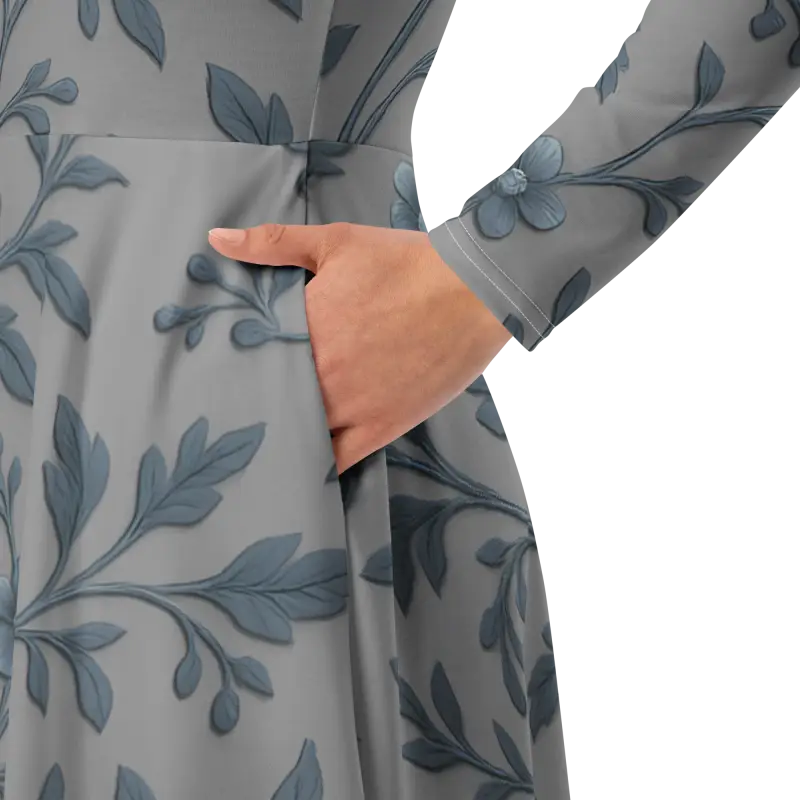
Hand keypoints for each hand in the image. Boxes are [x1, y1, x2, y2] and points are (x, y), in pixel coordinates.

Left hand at [208, 222, 510, 473]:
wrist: (473, 292)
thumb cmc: (407, 264)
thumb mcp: (336, 242)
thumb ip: (273, 243)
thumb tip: (216, 240)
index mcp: (302, 329)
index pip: (248, 360)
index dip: (234, 369)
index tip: (221, 372)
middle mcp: (319, 374)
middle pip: (268, 402)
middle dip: (254, 404)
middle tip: (237, 409)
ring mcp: (349, 407)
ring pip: (297, 435)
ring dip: (281, 436)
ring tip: (265, 438)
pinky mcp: (380, 428)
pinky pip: (336, 461)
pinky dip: (316, 466)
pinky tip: (302, 466)